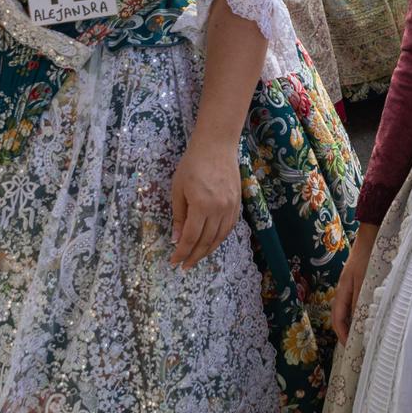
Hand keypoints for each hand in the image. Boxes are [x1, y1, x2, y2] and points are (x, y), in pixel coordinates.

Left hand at [169, 140, 240, 268]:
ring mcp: (230, 207)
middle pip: (206, 241)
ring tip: (197, 258)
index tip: (174, 261)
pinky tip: (212, 243)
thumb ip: (179, 216)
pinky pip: (229, 227)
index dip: (182, 252)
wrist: (217, 146)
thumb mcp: (178, 189)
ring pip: (220, 237)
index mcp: (201, 205)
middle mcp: (218, 210)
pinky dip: (220, 239)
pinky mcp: (238, 204)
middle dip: (194, 256)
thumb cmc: (192, 164)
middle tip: (185, 266)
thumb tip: (176, 240)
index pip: (190, 237)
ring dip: (208, 251)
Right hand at [331, 225, 378, 340]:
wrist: (371, 235)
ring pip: (349, 311)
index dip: (342, 334)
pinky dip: (361, 314)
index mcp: (342, 291)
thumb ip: (360, 298)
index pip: (338, 319)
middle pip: (341, 317)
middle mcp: (344, 291)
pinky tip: (370, 318)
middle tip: (358, 347)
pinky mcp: (359, 284)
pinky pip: (357, 304)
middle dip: (347, 333)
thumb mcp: (364, 279)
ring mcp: (351, 287)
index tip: (350, 347)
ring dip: (354, 324)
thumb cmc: (367, 257)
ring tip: (364, 336)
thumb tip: (358, 320)